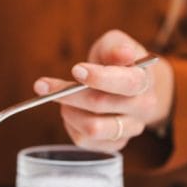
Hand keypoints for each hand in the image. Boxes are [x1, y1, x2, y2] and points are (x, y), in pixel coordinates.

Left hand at [33, 29, 174, 150]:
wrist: (126, 82)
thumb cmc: (116, 60)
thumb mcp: (115, 43)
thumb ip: (116, 47)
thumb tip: (122, 53)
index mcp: (144, 80)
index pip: (127, 82)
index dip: (99, 77)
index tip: (75, 69)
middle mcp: (141, 108)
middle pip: (101, 104)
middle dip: (68, 93)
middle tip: (43, 85)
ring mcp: (129, 128)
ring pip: (93, 128)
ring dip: (68, 111)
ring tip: (60, 98)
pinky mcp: (114, 143)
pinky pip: (85, 141)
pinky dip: (70, 125)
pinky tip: (69, 111)